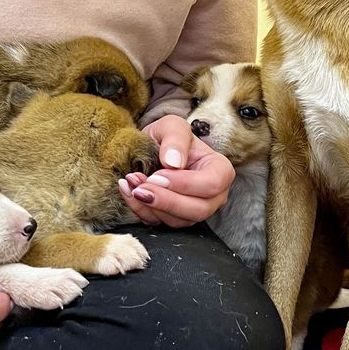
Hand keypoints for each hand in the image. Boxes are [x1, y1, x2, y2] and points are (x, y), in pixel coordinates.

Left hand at [118, 114, 234, 227]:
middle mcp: (213, 196)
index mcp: (220, 170)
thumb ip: (175, 138)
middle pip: (197, 209)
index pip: (211, 184)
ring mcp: (195, 210)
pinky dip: (140, 209)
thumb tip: (173, 162)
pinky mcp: (174, 219)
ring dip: (149, 205)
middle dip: (165, 200)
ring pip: (177, 221)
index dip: (184, 184)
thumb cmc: (168, 137)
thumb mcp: (172, 126)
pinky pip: (159, 223)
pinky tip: (128, 191)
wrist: (151, 148)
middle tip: (139, 186)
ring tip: (131, 182)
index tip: (157, 174)